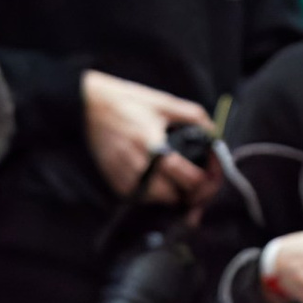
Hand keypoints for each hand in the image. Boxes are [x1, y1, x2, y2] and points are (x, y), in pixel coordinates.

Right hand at [83, 71, 211, 199]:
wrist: (86, 104)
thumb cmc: (127, 101)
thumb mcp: (163, 102)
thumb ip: (193, 117)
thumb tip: (216, 134)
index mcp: (152, 144)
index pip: (186, 177)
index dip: (205, 182)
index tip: (212, 177)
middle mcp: (136, 165)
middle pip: (173, 196)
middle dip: (191, 193)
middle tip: (201, 183)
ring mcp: (123, 176)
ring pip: (157, 201)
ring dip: (173, 195)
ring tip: (182, 182)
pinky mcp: (113, 181)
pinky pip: (140, 198)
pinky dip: (153, 194)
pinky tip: (160, 180)